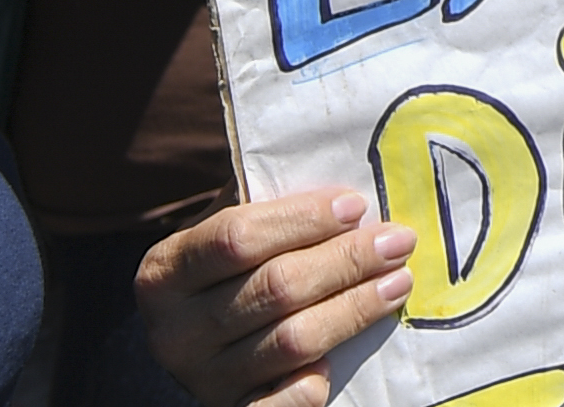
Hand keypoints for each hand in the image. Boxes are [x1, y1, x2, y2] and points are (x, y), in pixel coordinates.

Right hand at [135, 189, 412, 406]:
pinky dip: (306, 388)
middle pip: (275, 288)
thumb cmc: (237, 263)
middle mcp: (172, 331)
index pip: (237, 237)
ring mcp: (200, 377)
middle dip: (347, 260)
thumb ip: (271, 196)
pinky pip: (274, 406)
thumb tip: (344, 178)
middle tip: (398, 241)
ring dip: (354, 309)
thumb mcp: (237, 222)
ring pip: (291, 340)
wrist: (207, 335)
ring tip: (398, 282)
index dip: (302, 219)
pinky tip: (336, 364)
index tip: (356, 206)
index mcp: (165, 271)